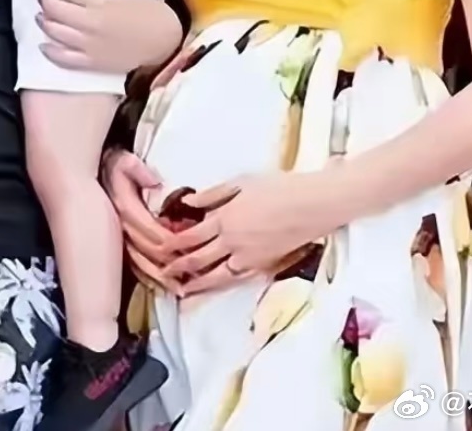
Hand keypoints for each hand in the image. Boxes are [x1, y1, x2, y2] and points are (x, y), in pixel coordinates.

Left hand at [38, 0, 181, 73]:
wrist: (165, 42)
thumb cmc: (150, 13)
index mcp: (101, 4)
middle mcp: (90, 25)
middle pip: (56, 11)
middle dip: (45, 1)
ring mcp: (89, 46)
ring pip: (55, 33)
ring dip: (44, 22)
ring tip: (41, 15)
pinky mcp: (92, 63)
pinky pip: (63, 59)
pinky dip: (50, 51)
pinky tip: (43, 45)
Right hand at [102, 150, 180, 292]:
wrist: (94, 176)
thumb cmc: (115, 168)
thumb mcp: (124, 161)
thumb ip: (138, 169)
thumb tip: (154, 181)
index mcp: (127, 209)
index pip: (153, 231)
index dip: (174, 241)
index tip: (194, 246)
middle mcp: (122, 228)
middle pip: (151, 252)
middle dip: (174, 262)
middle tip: (198, 271)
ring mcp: (120, 239)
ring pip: (142, 265)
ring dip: (163, 277)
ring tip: (183, 288)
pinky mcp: (120, 246)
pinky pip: (135, 267)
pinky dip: (150, 278)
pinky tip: (164, 287)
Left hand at [162, 172, 341, 296]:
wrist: (313, 205)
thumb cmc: (278, 187)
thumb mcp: (241, 182)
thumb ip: (212, 194)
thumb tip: (188, 202)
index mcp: (224, 218)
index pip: (189, 236)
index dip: (171, 243)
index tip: (158, 247)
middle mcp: (232, 242)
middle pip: (197, 259)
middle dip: (177, 267)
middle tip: (161, 272)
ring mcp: (247, 257)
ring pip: (215, 276)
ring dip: (195, 283)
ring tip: (181, 289)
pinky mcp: (262, 265)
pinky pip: (235, 278)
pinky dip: (221, 284)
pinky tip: (213, 286)